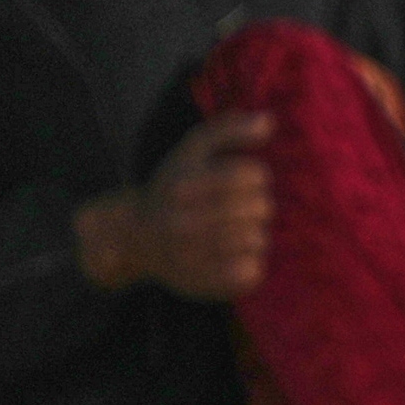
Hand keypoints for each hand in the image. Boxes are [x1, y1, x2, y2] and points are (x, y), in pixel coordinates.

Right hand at [82, 108, 274, 302]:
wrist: (135, 239)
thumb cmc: (173, 187)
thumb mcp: (192, 150)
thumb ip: (229, 129)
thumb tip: (269, 120)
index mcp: (185, 185)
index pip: (255, 175)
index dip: (254, 176)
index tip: (239, 180)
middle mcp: (183, 222)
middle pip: (262, 208)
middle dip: (256, 204)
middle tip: (236, 208)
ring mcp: (192, 256)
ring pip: (259, 240)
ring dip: (253, 233)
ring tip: (231, 231)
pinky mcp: (202, 283)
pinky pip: (252, 272)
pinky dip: (250, 262)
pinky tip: (231, 255)